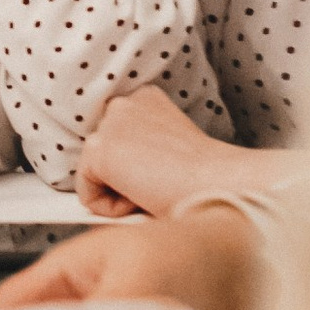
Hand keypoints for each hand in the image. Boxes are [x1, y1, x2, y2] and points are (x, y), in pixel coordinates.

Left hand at [73, 88, 242, 217]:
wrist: (221, 187)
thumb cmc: (205, 180)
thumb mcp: (168, 152)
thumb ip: (139, 153)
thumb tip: (113, 178)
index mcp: (145, 100)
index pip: (115, 141)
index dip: (135, 168)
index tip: (162, 175)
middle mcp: (124, 104)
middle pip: (100, 157)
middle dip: (121, 178)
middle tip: (159, 185)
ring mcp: (110, 125)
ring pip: (93, 176)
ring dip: (119, 193)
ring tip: (155, 190)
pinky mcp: (100, 150)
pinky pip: (88, 195)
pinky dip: (111, 209)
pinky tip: (144, 199)